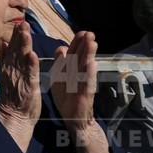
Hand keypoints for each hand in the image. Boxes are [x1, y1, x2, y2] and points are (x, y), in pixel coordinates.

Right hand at [0, 22, 40, 152]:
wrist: (14, 116)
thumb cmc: (14, 97)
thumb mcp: (7, 75)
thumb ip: (5, 59)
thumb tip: (4, 44)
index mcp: (8, 67)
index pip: (11, 48)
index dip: (15, 36)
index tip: (20, 24)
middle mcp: (12, 70)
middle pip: (15, 50)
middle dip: (19, 36)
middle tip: (23, 23)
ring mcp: (20, 77)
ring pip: (22, 58)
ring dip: (23, 45)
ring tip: (25, 32)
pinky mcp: (28, 86)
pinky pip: (30, 73)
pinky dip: (31, 64)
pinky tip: (32, 54)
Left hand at [49, 31, 109, 152]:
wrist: (75, 120)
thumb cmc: (67, 98)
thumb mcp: (60, 79)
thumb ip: (61, 64)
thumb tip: (61, 47)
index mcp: (71, 71)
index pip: (74, 54)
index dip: (78, 43)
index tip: (82, 32)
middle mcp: (78, 77)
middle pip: (81, 58)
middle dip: (85, 45)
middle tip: (90, 33)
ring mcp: (83, 86)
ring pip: (85, 68)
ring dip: (89, 55)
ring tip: (93, 43)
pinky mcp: (85, 96)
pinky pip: (87, 84)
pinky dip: (89, 74)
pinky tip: (92, 64)